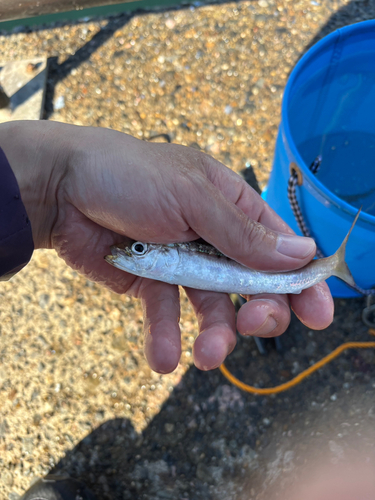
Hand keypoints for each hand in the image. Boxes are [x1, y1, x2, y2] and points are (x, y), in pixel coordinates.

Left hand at [1, 121, 332, 372]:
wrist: (60, 188)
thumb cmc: (127, 175)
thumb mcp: (191, 197)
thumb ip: (242, 233)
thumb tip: (300, 255)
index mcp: (230, 204)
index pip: (278, 246)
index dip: (300, 280)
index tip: (318, 314)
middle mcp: (211, 235)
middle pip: (250, 283)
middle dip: (259, 311)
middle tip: (255, 326)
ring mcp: (181, 262)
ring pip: (211, 307)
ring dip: (214, 336)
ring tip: (205, 357)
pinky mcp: (150, 283)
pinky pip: (165, 315)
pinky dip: (166, 337)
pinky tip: (164, 358)